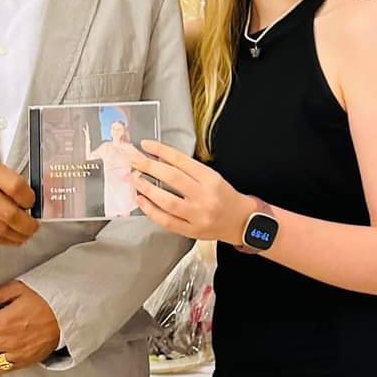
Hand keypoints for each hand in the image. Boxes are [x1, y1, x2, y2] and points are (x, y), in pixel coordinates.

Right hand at [0, 163, 38, 246]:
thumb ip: (14, 186)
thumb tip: (35, 207)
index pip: (16, 187)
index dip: (29, 199)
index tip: (32, 205)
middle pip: (9, 213)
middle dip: (26, 225)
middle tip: (33, 227)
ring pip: (1, 229)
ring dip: (17, 235)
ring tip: (25, 234)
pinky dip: (5, 240)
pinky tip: (11, 238)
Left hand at [128, 141, 253, 243]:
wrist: (241, 222)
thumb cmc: (225, 196)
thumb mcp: (213, 177)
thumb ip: (190, 170)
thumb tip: (160, 160)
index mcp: (211, 179)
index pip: (182, 161)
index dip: (161, 151)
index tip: (146, 145)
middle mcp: (204, 196)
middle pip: (173, 178)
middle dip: (149, 167)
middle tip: (135, 162)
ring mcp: (197, 215)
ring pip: (167, 201)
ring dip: (147, 189)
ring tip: (136, 180)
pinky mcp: (191, 230)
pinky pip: (166, 221)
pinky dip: (151, 210)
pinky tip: (142, 200)